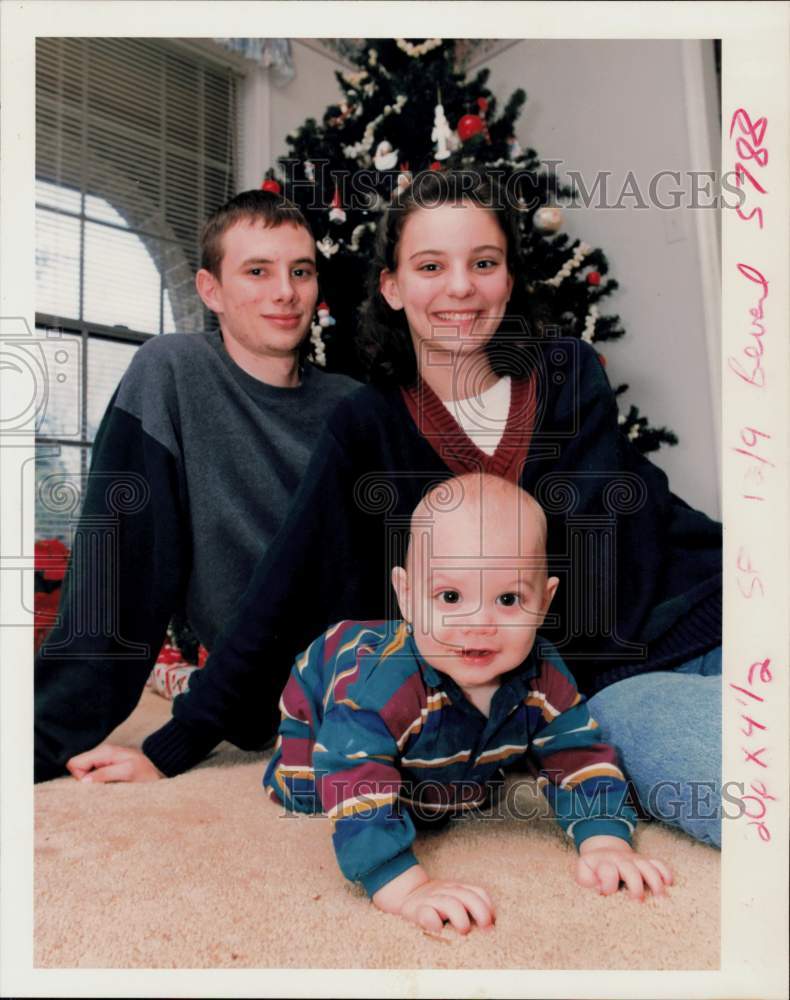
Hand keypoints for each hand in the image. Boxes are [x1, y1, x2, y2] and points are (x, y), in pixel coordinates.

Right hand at [66, 744, 163, 782]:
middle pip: (77, 767)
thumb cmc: (146, 771)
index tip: (95, 785)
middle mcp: (101, 753)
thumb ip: (105, 774)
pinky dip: (97, 781)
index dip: (79, 777)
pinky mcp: (108, 766)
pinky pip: (92, 774)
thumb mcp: (127, 772)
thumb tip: (84, 781)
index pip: (74, 763)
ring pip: (84, 772)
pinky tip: (109, 785)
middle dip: (84, 780)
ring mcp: (104, 759)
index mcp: (103, 752)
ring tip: (108, 786)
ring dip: (91, 782)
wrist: (160, 766)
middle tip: (102, 786)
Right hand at [373, 864, 494, 934]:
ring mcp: (432, 900)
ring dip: (460, 917)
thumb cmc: (437, 903)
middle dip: (480, 912)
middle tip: (486, 929)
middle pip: (467, 896)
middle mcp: (446, 891)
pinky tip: (439, 930)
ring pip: (450, 903)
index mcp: (458, 889)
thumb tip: (492, 927)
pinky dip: (433, 921)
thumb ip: (469, 906)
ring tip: (464, 930)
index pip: (478, 892)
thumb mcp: (454, 898)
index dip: (488, 907)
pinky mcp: (417, 910)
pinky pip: (426, 914)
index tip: (493, 924)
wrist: (405, 893)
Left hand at [576, 835, 671, 900]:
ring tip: (661, 899)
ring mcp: (635, 860)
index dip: (607, 884)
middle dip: (635, 886)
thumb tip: (599, 888)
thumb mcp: (584, 872)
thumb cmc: (595, 869)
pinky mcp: (646, 862)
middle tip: (638, 903)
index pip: (607, 870)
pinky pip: (659, 864)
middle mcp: (621, 860)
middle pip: (630, 870)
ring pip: (648, 867)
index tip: (606, 894)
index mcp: (604, 862)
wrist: (605, 852)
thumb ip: (586, 880)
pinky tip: (669, 884)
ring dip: (655, 882)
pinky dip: (665, 873)